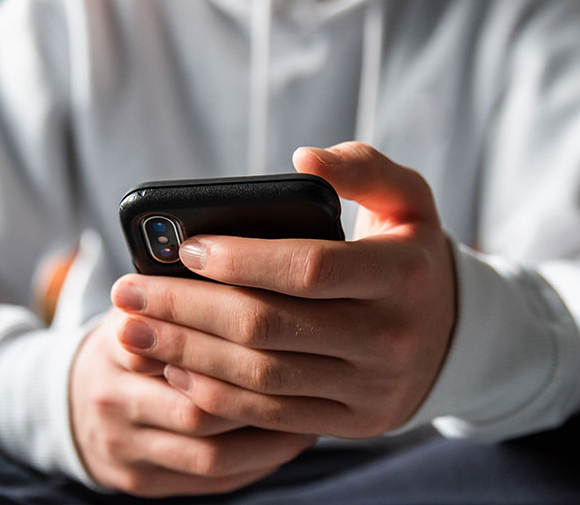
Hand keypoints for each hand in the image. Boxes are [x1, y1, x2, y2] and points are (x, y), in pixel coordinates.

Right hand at [69, 308, 316, 495]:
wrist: (73, 403)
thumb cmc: (132, 343)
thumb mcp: (141, 307)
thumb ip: (181, 295)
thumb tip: (251, 266)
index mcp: (114, 346)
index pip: (177, 347)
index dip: (233, 345)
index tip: (286, 331)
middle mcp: (112, 401)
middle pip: (197, 407)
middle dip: (260, 397)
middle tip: (315, 378)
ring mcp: (126, 448)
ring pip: (210, 453)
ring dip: (269, 437)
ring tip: (314, 413)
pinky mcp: (144, 482)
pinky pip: (212, 480)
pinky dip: (258, 462)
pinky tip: (291, 438)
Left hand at [112, 142, 456, 437]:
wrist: (451, 336)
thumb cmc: (408, 255)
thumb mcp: (407, 200)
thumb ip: (363, 167)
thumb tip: (303, 158)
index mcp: (403, 275)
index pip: (309, 268)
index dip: (242, 260)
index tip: (186, 248)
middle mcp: (391, 337)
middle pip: (270, 326)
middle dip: (188, 308)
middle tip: (128, 291)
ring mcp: (372, 387)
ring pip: (263, 376)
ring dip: (188, 354)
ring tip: (134, 329)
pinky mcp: (353, 422)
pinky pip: (272, 416)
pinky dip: (217, 395)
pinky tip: (175, 368)